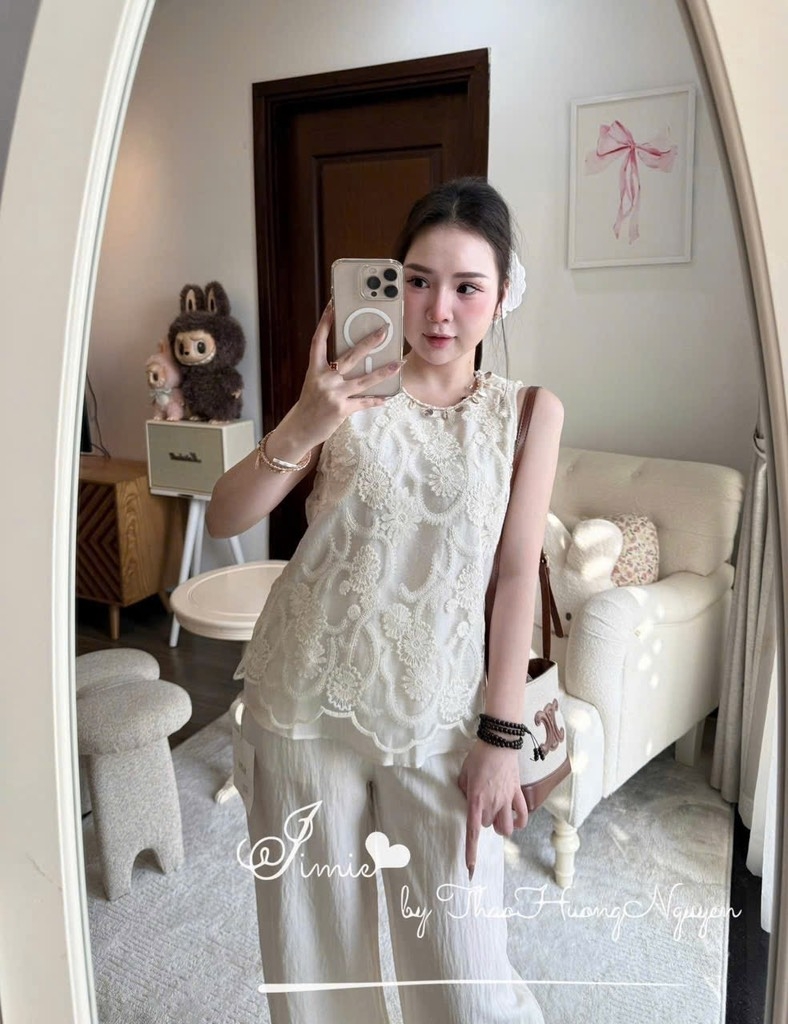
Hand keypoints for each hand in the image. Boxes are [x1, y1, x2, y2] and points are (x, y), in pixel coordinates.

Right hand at [289, 302, 402, 448]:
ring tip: (398, 363)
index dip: (325, 322)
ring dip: (383, 372)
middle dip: (369, 343)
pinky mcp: (341, 410)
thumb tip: (356, 360)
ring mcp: (333, 394)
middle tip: (384, 331)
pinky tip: (387, 397)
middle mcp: (324, 379)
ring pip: (364, 380)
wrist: (300, 428)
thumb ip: (331, 371)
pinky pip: (364, 403)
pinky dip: (376, 400)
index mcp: (315, 369)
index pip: (318, 340)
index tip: (332, 305)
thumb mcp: (315, 382)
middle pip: (350, 356)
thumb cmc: (311, 403)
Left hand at [459, 740, 528, 879]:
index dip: (471, 852)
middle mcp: (492, 804)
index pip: (473, 832)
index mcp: (475, 800)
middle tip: (482, 806)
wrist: (498, 742)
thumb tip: (467, 799)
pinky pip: (522, 815)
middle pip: (489, 826)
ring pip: (507, 828)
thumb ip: (463, 789)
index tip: (471, 869)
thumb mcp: (463, 773)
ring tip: (498, 817)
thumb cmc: (478, 757)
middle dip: (484, 820)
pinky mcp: (517, 794)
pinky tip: (516, 821)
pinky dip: (520, 822)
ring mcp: (507, 800)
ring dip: (502, 826)